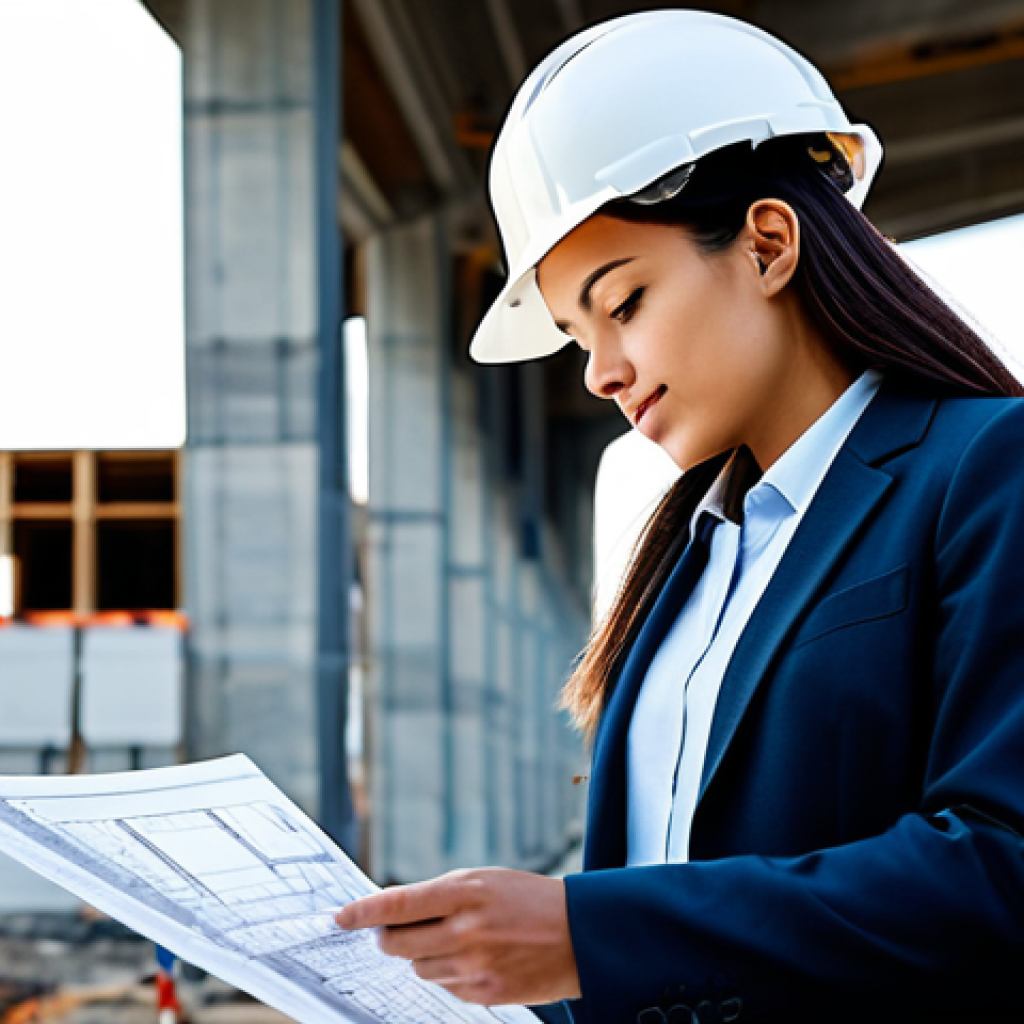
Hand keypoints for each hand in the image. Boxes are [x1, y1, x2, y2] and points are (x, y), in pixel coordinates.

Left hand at [335, 868, 580, 1005]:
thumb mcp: (483, 880)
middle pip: (397, 944)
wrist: (578, 933)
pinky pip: (444, 987)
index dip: (363, 912)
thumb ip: (439, 895)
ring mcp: (474, 967)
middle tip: (392, 930)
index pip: (398, 905)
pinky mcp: (484, 994)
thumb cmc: (527, 898)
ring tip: (452, 939)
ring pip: (418, 968)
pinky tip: (472, 957)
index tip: (341, 916)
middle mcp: (465, 931)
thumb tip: (395, 912)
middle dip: (388, 938)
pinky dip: (448, 973)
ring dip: (422, 955)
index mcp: (464, 893)